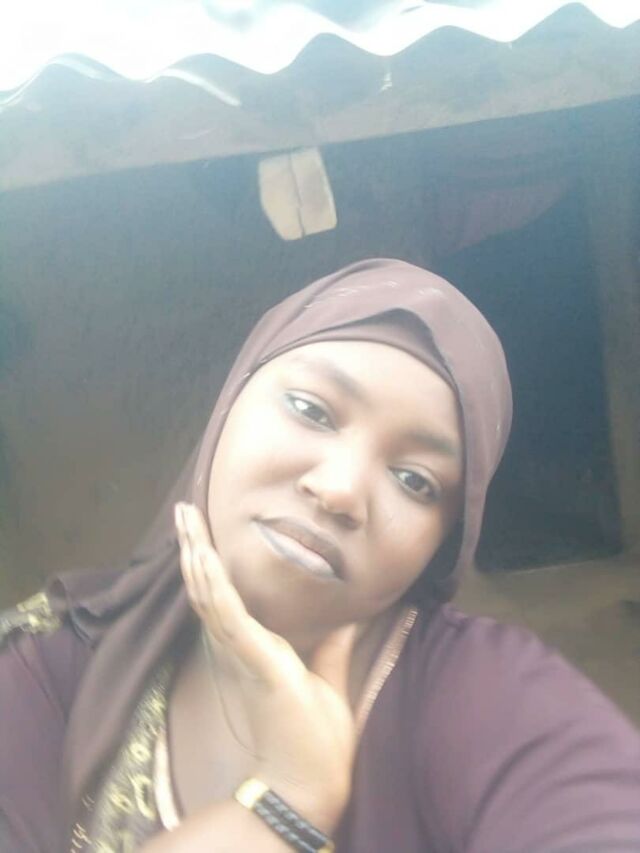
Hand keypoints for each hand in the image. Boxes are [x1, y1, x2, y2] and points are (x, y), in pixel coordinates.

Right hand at [175, 502, 357, 831]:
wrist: (313, 785)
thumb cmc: (316, 741)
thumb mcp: (328, 680)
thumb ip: (332, 646)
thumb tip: (347, 618)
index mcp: (255, 648)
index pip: (225, 596)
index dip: (211, 562)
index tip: (203, 531)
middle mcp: (241, 647)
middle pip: (208, 588)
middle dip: (194, 547)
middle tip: (183, 510)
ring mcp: (244, 653)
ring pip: (210, 594)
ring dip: (196, 554)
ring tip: (186, 519)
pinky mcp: (255, 661)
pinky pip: (228, 616)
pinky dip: (213, 585)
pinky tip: (202, 557)